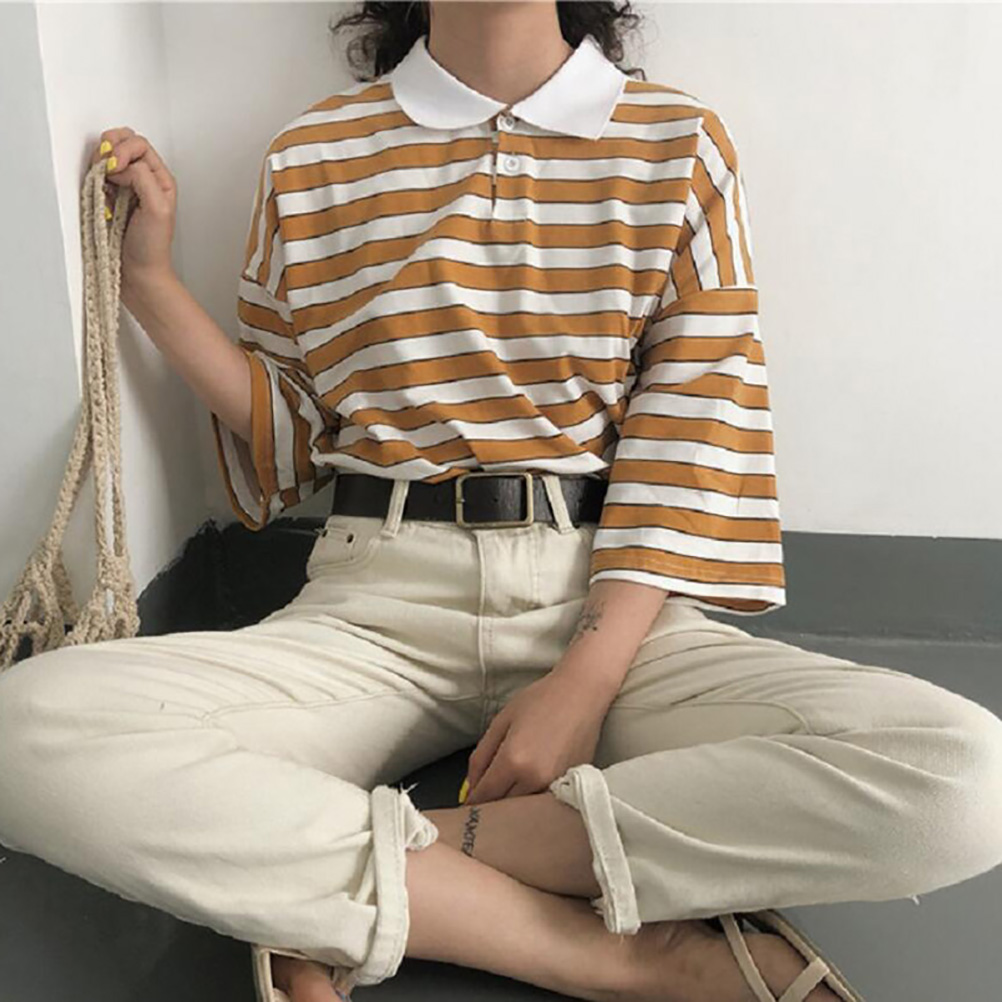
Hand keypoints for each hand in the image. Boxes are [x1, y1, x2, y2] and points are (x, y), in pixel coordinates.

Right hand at [90, 127, 177, 285]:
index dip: (123, 150)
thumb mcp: (157, 208)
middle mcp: (143, 179)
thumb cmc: (152, 247)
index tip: (114, 169)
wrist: (138, 273)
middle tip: (105, 169)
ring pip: (107, 156)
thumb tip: (121, 164)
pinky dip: (93, 178)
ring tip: (103, 183)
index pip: (139, 144)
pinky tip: (100, 194)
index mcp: (159, 178)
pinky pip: (96, 176)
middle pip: (123, 142)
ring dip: (100, 163)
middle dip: (109, 149)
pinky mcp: (108, 197)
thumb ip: (142, 178)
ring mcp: (124, 187)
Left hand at [463, 665, 614, 804]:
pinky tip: (531, 789)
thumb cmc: (541, 700)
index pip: (484, 796)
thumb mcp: (501, 721)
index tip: (467, 805)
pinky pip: (544, 803)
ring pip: (524, 810)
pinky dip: (534, 802)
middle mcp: (534, 779)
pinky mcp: (571, 785)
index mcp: (513, 761)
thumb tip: (471, 786)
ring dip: (513, 807)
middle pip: (503, 808)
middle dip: (491, 805)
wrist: (582, 693)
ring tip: (508, 794)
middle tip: (486, 798)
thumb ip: (481, 756)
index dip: (472, 802)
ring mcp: (555, 785)